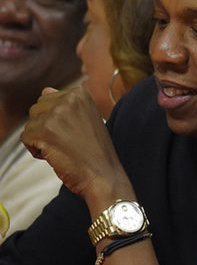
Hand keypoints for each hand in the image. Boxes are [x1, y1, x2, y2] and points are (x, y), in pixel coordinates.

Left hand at [21, 87, 128, 201]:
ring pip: (30, 124)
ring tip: (62, 147)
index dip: (56, 119)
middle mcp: (68, 99)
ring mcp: (56, 114)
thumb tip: (45, 90)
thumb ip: (66, 103)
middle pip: (37, 109)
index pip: (49, 99)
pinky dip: (36, 151)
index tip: (73, 131)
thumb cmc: (96, 150)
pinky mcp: (45, 131)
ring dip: (41, 139)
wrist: (103, 174)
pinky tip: (55, 155)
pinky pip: (25, 138)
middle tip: (67, 141)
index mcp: (80, 94)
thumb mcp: (86, 117)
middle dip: (45, 127)